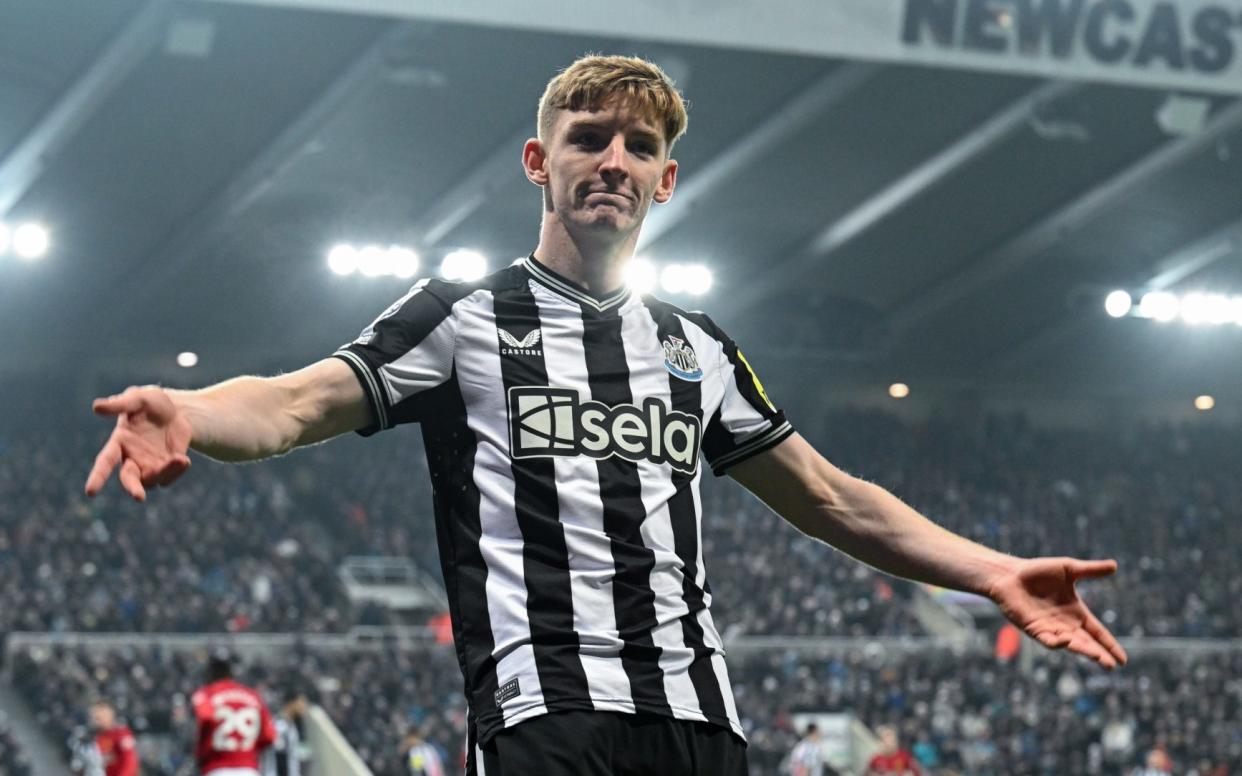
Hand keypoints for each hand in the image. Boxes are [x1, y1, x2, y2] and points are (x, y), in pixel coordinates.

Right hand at [85, 386, 192, 500]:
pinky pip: (169, 478)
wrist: (177, 410)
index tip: (91, 492)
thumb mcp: (138, 398)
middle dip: (132, 488)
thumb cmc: (151, 402)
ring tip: (180, 460)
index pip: (105, 462)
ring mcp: (149, 465)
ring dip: (165, 473)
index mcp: (119, 443)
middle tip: (138, 497)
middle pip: (128, 479)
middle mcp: (131, 458)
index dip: (97, 477)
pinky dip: (177, 472)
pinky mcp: (167, 468)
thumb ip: (120, 404)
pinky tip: (184, 460)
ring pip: (152, 480)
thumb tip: (96, 406)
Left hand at [987, 556, 1126, 668]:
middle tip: (1111, 665)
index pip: (1097, 632)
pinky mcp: (1034, 629)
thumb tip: (1114, 566)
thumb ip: (1090, 570)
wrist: (1010, 574)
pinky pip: (1047, 640)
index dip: (1110, 645)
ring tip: (1097, 657)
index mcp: (1076, 613)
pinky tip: (1066, 642)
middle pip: (1086, 643)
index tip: (1123, 660)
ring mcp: (1050, 628)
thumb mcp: (1069, 569)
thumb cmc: (1038, 571)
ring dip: (1082, 650)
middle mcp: (1065, 624)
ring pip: (1070, 644)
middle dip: (1099, 654)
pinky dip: (1056, 643)